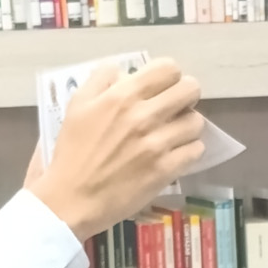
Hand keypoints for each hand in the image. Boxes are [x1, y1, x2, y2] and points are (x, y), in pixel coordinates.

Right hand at [32, 60, 205, 240]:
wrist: (71, 199)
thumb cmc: (72, 152)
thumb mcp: (78, 104)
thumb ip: (101, 80)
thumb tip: (125, 72)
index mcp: (123, 95)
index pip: (169, 68)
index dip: (169, 76)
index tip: (161, 89)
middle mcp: (144, 115)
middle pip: (190, 89)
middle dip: (185, 96)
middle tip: (174, 109)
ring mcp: (157, 144)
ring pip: (196, 122)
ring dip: (187, 126)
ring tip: (174, 135)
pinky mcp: (165, 171)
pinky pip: (195, 150)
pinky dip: (189, 151)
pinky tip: (176, 155)